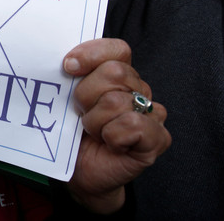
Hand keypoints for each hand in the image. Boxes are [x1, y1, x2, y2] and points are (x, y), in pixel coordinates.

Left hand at [63, 38, 170, 213]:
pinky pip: (132, 124)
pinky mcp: (158, 138)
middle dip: (86, 95)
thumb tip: (65, 62)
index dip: (91, 55)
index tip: (67, 67)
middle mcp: (138, 89)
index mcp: (119, 75)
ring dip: (94, 122)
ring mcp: (151, 113)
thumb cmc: (72, 133)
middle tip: (80, 113)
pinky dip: (112, 137)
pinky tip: (110, 144)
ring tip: (94, 132)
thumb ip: (70, 76)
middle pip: (114, 72)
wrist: (79, 173)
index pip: (117, 49)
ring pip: (116, 101)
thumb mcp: (65, 99)